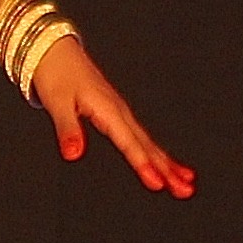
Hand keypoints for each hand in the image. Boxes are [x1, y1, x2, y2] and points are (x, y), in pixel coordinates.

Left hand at [30, 36, 195, 197]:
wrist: (56, 52)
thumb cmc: (56, 75)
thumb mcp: (57, 103)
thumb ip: (67, 130)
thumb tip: (73, 154)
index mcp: (107, 109)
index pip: (129, 143)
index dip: (143, 165)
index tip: (157, 183)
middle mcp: (120, 111)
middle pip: (147, 146)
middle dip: (167, 169)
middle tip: (185, 190)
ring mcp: (121, 112)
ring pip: (149, 143)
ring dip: (168, 164)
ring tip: (186, 184)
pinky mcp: (118, 113)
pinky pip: (141, 137)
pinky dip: (156, 153)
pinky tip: (168, 165)